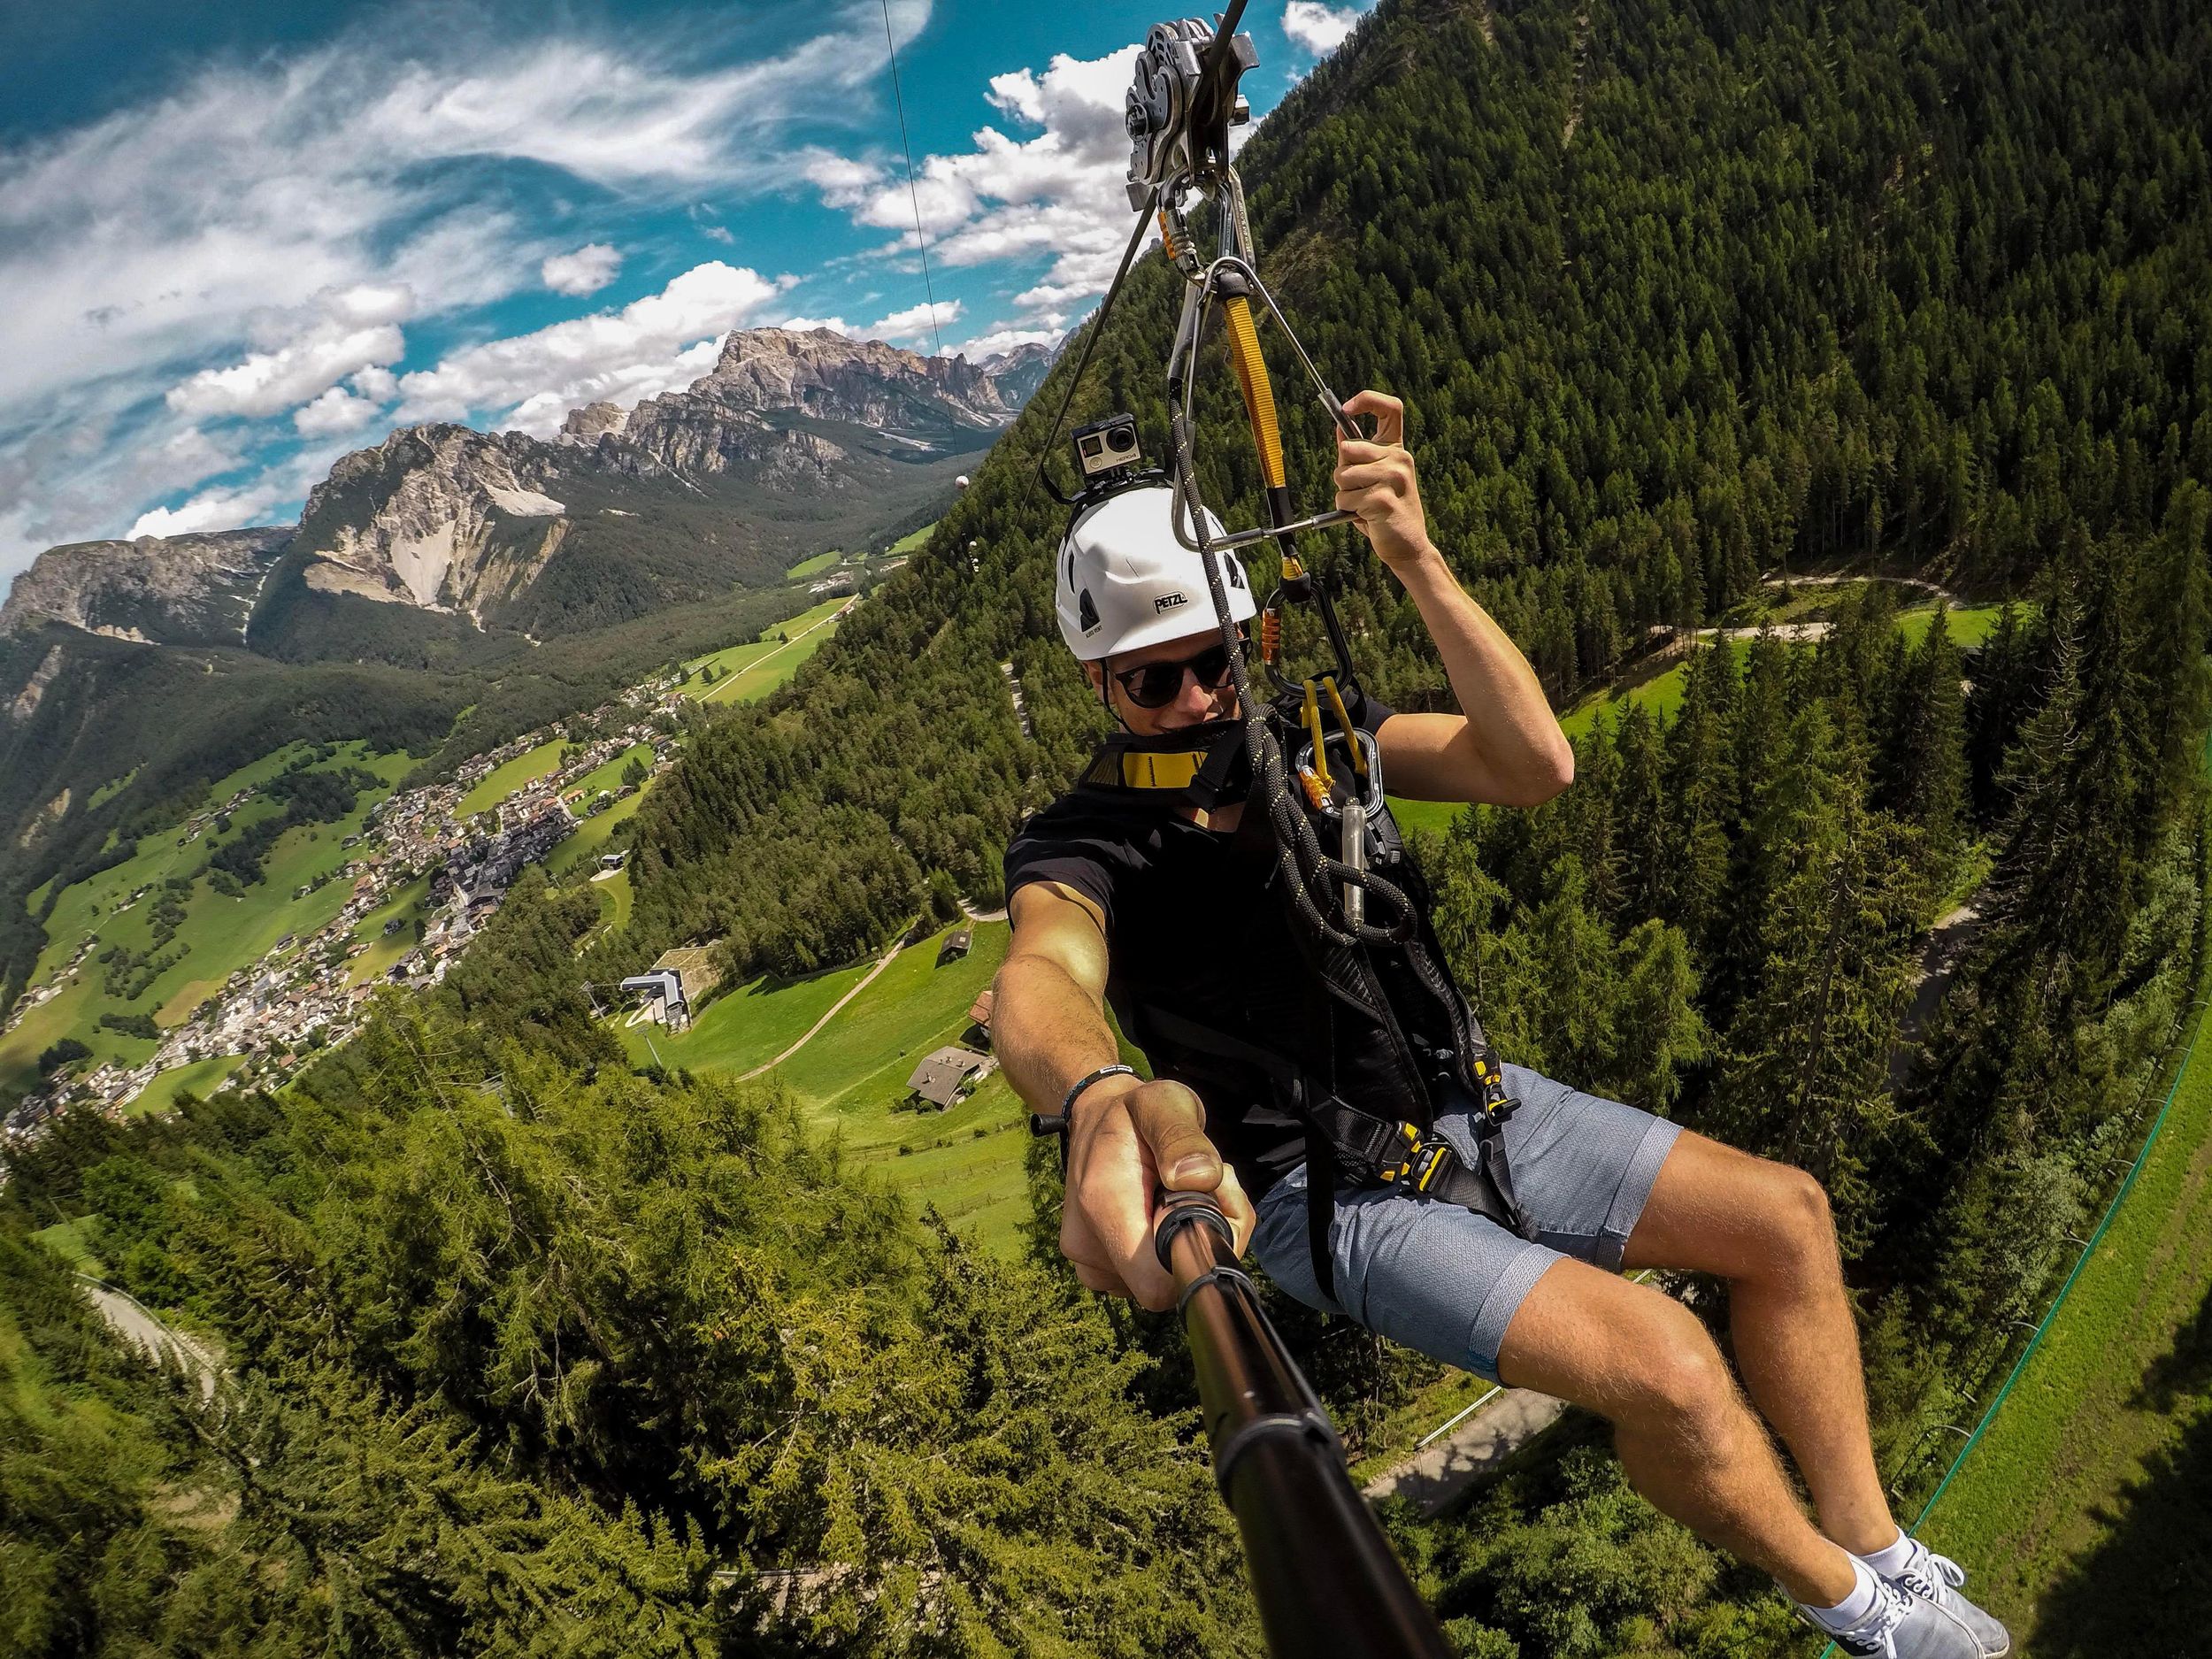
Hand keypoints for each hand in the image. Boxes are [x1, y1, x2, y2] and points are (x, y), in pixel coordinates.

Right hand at [1059, 1075, 1255, 1311]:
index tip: (1207, 1208)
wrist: (1095, 1118)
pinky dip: (1166, 1252)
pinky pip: (1146, 1279)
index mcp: (1103, 1205)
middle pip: (1168, 1285)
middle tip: (1204, 1190)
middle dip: (1198, 1242)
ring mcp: (1089, 1262)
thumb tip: (1199, 1179)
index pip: (1157, 1285)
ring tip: (1180, 1195)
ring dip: (1183, 1244)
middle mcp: (1087, 1245)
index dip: (1195, 1258)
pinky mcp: (1096, 1269)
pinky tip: (1164, 1214)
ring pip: (1160, 1283)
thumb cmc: (1135, 1112)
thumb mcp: (1164, 1103)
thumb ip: (1182, 1137)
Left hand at [1333, 389, 1432, 573]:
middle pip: (1348, 448)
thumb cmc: (1386, 511)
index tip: (1346, 408)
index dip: (1366, 400)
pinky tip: (1366, 516)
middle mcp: (1399, 458)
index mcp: (1397, 450)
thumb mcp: (1374, 478)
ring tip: (1363, 505)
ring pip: (1342, 475)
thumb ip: (1359, 455)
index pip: (1390, 408)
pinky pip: (1344, 497)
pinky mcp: (1382, 498)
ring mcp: (1393, 477)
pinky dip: (1347, 510)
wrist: (1408, 546)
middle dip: (1342, 471)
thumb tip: (1340, 429)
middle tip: (1358, 489)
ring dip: (1344, 494)